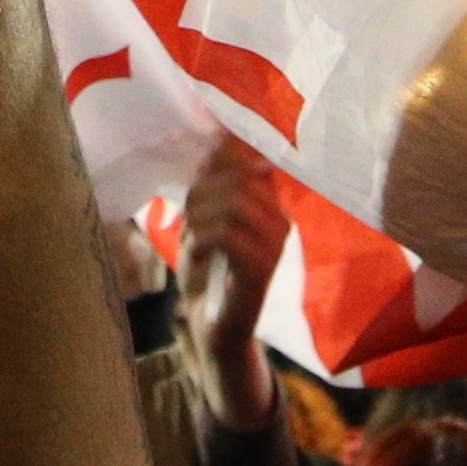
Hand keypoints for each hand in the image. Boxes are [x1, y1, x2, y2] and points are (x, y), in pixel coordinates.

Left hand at [175, 133, 288, 431]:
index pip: (250, 158)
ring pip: (233, 204)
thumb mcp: (202, 221)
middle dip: (201, 192)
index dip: (222, 153)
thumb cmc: (207, 274)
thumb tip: (213, 136)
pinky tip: (195, 251)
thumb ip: (209, 185)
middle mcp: (279, 219)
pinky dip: (201, 238)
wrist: (214, 329)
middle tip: (187, 218)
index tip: (198, 163)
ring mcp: (275, 245)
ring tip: (190, 235)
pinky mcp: (262, 270)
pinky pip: (229, 235)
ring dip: (199, 216)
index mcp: (269, 204)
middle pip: (238, 178)